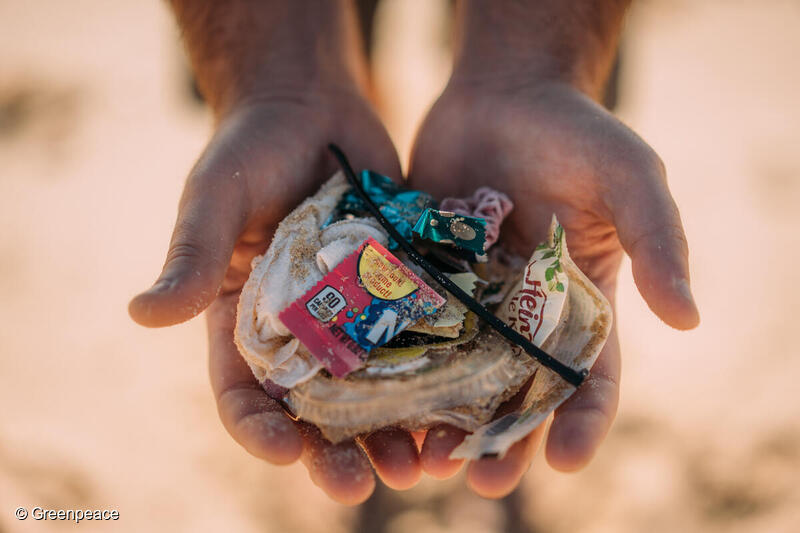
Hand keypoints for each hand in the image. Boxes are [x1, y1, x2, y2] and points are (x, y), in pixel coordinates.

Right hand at [129, 88, 441, 503]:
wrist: (310, 104)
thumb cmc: (249, 149)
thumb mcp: (215, 199)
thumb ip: (193, 256)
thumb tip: (141, 315)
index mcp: (245, 323)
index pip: (245, 394)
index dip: (261, 431)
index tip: (288, 454)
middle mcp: (302, 331)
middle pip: (317, 410)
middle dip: (337, 452)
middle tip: (364, 485)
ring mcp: (355, 314)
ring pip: (376, 390)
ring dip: (396, 431)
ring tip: (424, 463)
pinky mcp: (399, 289)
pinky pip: (420, 340)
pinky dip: (439, 375)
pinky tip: (465, 401)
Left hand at [408, 79, 699, 497]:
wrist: (502, 94)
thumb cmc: (576, 133)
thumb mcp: (628, 178)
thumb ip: (658, 241)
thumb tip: (690, 319)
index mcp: (578, 306)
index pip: (588, 380)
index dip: (582, 423)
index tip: (568, 461)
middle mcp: (521, 316)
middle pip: (515, 394)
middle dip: (505, 441)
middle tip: (485, 480)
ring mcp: (467, 302)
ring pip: (456, 376)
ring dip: (445, 421)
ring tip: (426, 460)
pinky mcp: (420, 279)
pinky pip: (408, 330)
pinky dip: (397, 367)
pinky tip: (379, 398)